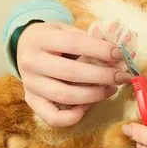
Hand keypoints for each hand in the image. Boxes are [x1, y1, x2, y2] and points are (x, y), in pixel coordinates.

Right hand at [17, 22, 131, 126]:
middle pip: (71, 73)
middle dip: (102, 76)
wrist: (24, 46)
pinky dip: (74, 116)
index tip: (119, 55)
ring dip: (94, 95)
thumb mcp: (66, 29)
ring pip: (65, 96)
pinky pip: (53, 118)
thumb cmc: (53, 38)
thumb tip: (121, 53)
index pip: (74, 44)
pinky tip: (88, 105)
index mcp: (41, 39)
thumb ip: (90, 39)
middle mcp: (31, 62)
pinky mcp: (31, 101)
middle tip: (122, 76)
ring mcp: (30, 84)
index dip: (100, 50)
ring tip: (111, 89)